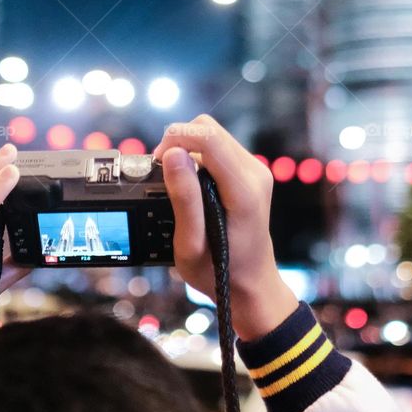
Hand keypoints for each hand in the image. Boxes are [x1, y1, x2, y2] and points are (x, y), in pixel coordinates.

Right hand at [154, 116, 296, 341]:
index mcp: (243, 190)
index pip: (209, 138)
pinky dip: (198, 155)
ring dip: (187, 147)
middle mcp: (254, 172)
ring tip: (174, 180)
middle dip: (178, 141)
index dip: (176, 139)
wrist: (251, 283)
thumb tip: (172, 154)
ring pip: (213, 134)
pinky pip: (218, 147)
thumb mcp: (191, 245)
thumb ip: (184, 199)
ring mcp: (255, 170)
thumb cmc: (218, 270)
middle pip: (209, 128)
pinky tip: (190, 182)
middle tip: (162, 172)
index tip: (156, 162)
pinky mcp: (250, 171)